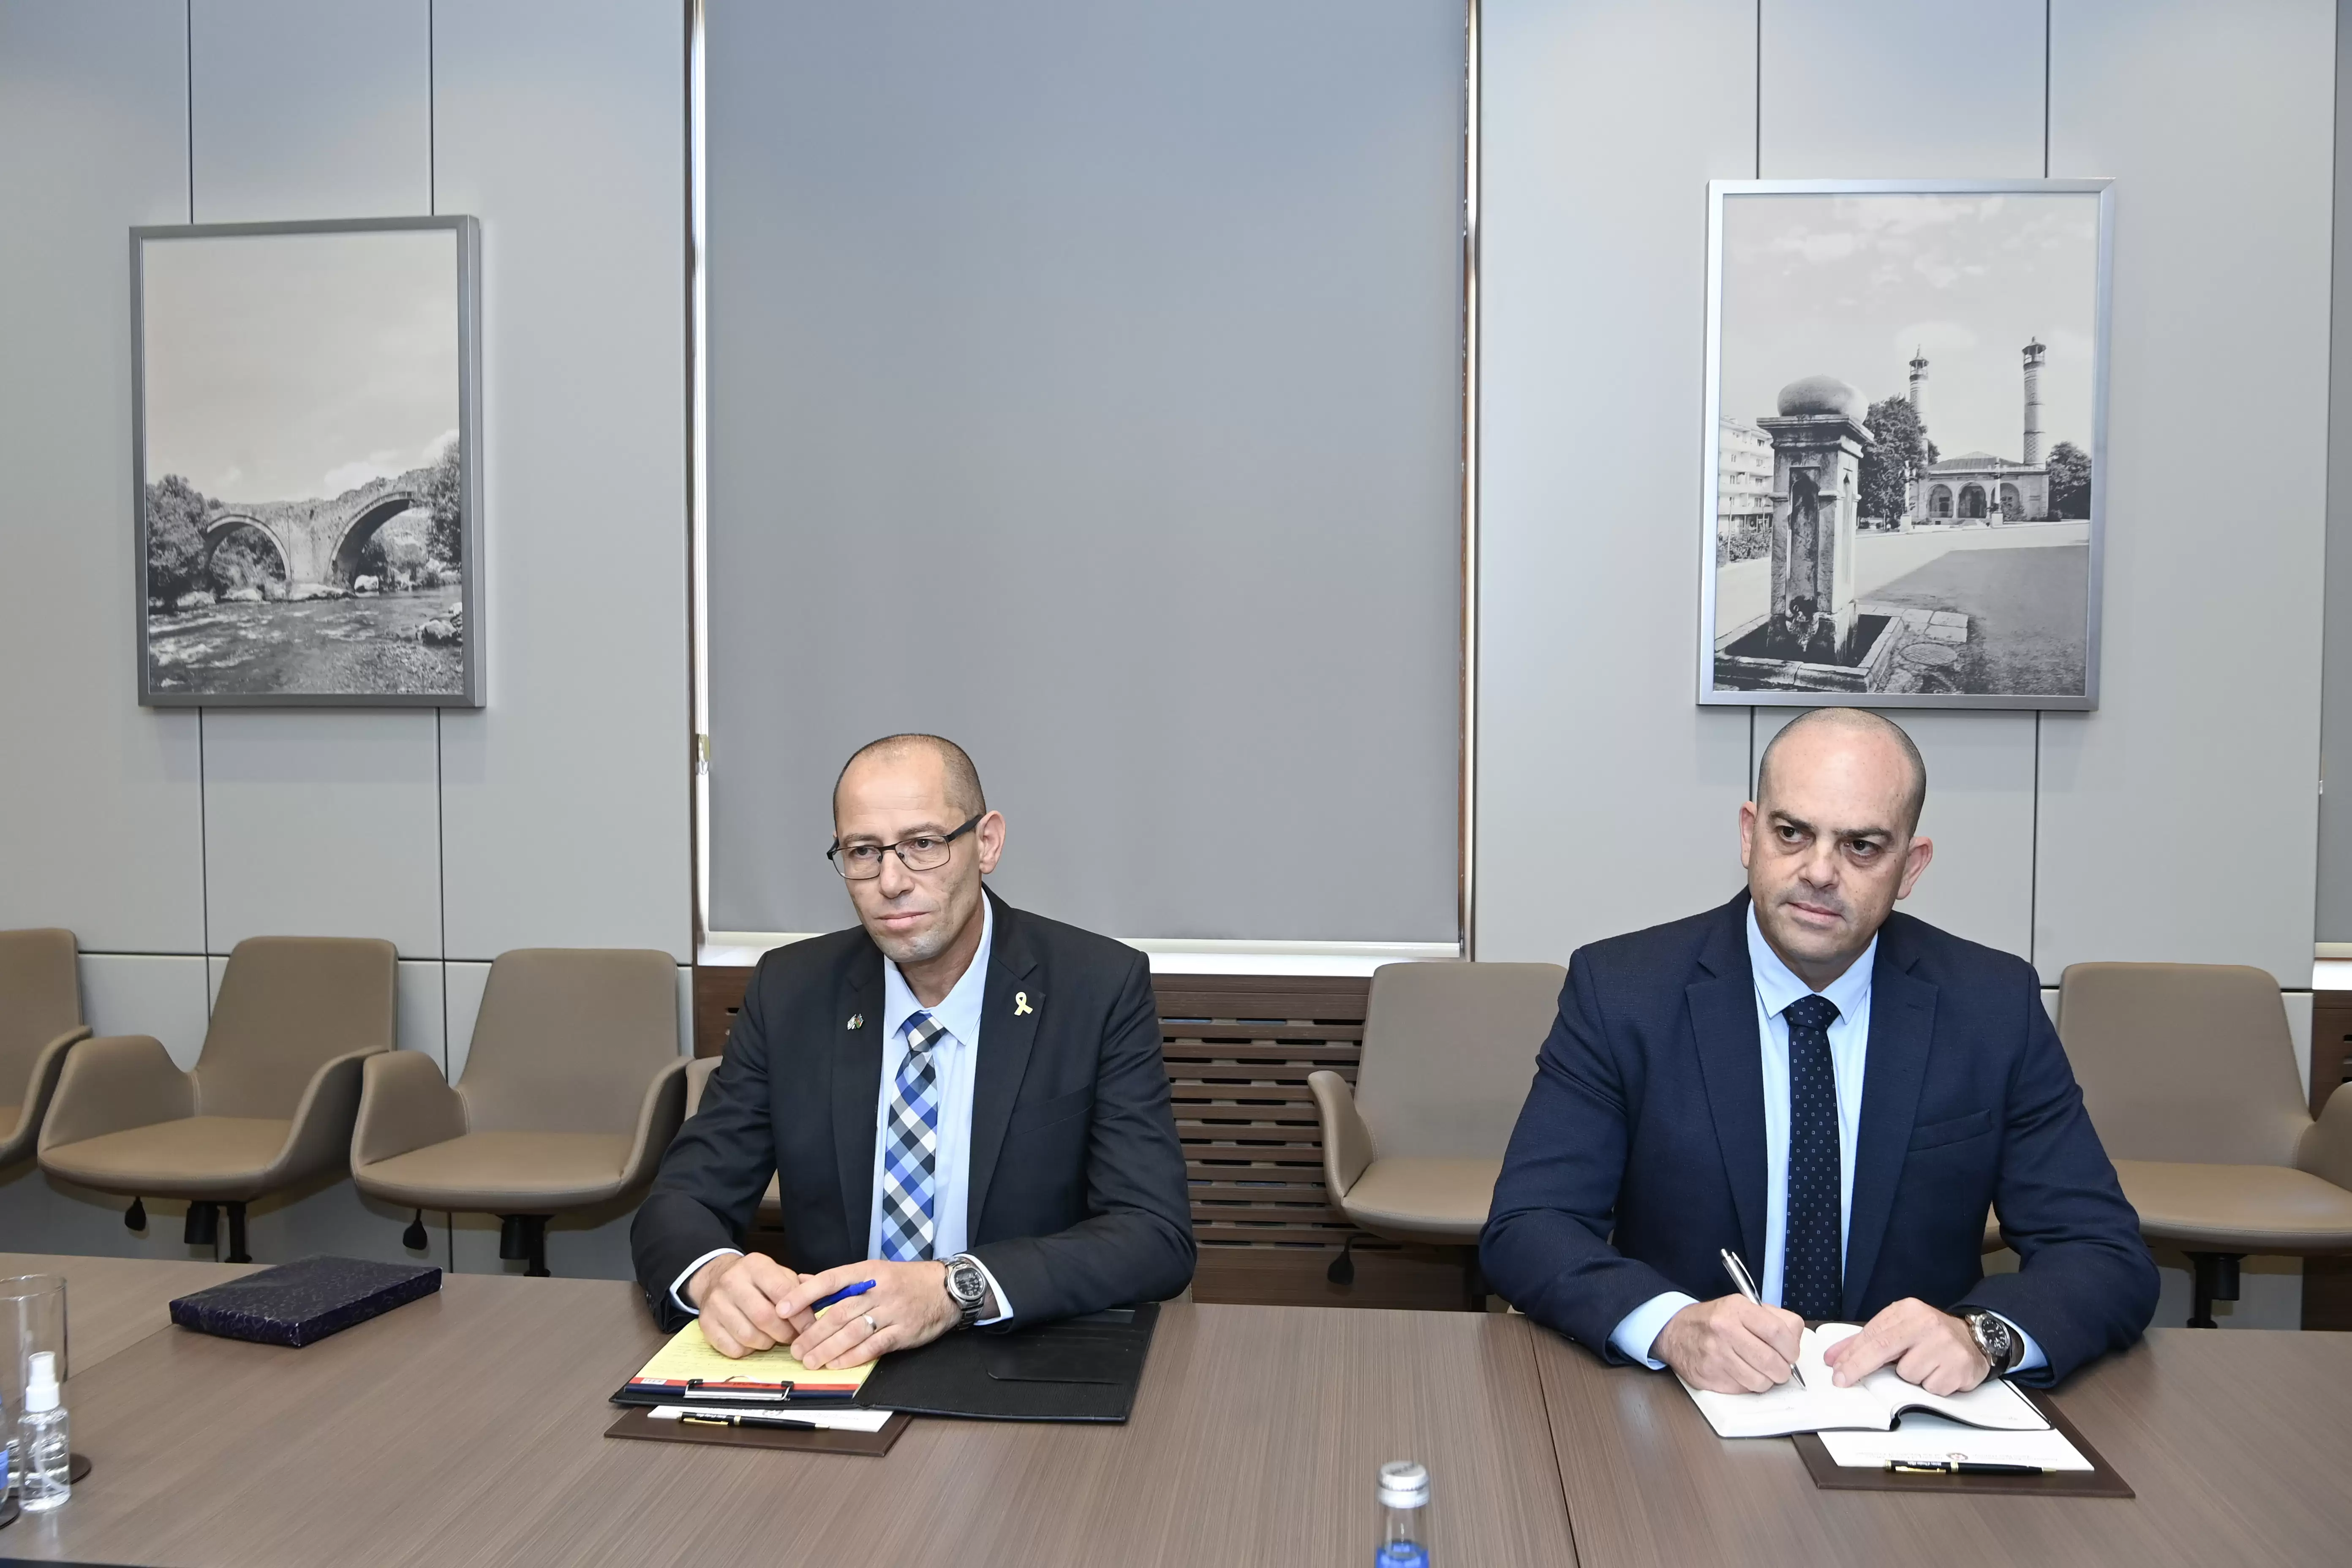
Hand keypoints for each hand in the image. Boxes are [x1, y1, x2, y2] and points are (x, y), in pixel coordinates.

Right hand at [683, 1252, 804, 1357]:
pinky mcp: (706, 1323)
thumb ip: (798, 1289)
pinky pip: (732, 1348)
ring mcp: (716, 1303)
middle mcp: (732, 1281)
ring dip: (766, 1343)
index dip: (800, 1314)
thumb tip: (819, 1308)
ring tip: (773, 1338)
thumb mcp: (778, 1274)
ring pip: (748, 1335)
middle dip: (784, 1333)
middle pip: (764, 1317)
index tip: (810, 1327)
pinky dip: (747, 1351)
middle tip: (793, 1338)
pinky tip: (753, 1342)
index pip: (782, 1291)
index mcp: (755, 1265)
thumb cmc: (756, 1280)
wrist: (716, 1277)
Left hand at [776, 1259, 958, 1370]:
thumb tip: (801, 1281)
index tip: (781, 1308)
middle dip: (813, 1333)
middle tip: (794, 1347)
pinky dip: (853, 1357)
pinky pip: (874, 1346)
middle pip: (839, 1312)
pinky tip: (837, 1364)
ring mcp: (892, 1311)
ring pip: (853, 1331)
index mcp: (867, 1271)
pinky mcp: (903, 1332)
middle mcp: (878, 1290)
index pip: (830, 1280)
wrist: (947, 1289)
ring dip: (828, 1349)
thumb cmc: (905, 1281)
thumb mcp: (873, 1271)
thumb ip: (839, 1281)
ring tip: (810, 1361)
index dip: (804, 1295)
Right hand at [1653, 1294, 1804, 1393]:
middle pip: (1772, 1361)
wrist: (1676, 1332)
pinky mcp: (1710, 1377)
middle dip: (1783, 1370)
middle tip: (1780, 1368)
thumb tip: (1795, 1342)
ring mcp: (1716, 1356)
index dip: (1791, 1348)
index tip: (1791, 1354)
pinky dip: (1749, 1385)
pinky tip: (1742, 1373)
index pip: (1777, 1332)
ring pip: (1760, 1381)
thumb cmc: (1716, 1320)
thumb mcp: (1743, 1307)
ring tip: (1760, 1371)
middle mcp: (1725, 1330)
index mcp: (1737, 1309)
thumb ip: (1774, 1319)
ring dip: (1767, 1380)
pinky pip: (1744, 1389)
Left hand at [1821, 1298, 1988, 1394]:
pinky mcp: (1960, 1366)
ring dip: (1910, 1377)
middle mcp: (1927, 1323)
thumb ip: (1865, 1342)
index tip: (1836, 1371)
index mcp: (1908, 1310)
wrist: (1975, 1339)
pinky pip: (1930, 1388)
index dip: (1851, 1355)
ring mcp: (1945, 1345)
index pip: (1872, 1334)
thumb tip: (1833, 1357)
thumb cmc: (1929, 1336)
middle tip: (1844, 1380)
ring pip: (1908, 1374)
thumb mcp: (1897, 1329)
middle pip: (1883, 1349)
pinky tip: (1938, 1373)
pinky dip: (1930, 1386)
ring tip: (1923, 1366)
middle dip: (1859, 1368)